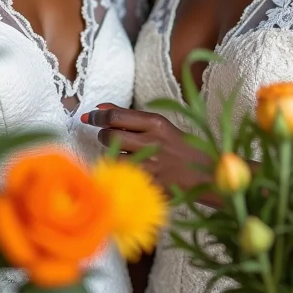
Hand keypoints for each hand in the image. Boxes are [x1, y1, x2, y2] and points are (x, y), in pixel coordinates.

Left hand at [80, 104, 211, 196]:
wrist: (202, 173)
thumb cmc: (176, 146)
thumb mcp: (157, 126)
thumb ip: (129, 117)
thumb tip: (99, 108)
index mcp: (156, 123)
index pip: (116, 116)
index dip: (98, 117)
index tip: (89, 117)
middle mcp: (153, 142)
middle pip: (110, 136)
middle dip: (103, 135)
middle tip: (106, 136)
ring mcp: (151, 165)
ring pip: (114, 157)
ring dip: (110, 154)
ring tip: (120, 153)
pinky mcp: (149, 184)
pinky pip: (123, 176)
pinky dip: (119, 172)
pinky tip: (124, 169)